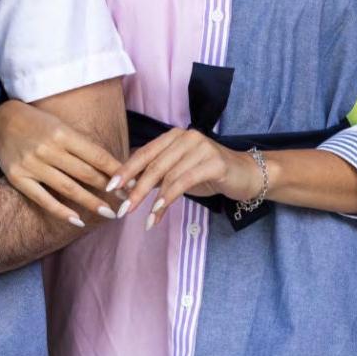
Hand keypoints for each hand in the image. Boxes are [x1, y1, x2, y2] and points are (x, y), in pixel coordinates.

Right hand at [0, 98, 123, 225]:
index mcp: (63, 133)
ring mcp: (32, 164)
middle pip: (85, 173)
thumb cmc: (37, 123)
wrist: (0, 120)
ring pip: (68, 188)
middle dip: (108, 189)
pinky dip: (61, 211)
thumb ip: (82, 145)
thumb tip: (110, 166)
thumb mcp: (61, 125)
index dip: (115, 171)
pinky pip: (43, 199)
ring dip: (91, 203)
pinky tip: (77, 221)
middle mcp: (48, 148)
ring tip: (108, 213)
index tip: (131, 183)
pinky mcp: (17, 177)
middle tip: (125, 202)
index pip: (96, 155)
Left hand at [109, 129, 264, 227]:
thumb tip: (127, 189)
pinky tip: (159, 211)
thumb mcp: (179, 173)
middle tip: (122, 209)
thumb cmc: (209, 174)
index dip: (125, 171)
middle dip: (135, 190)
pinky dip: (169, 198)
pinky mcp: (214, 162)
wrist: (246, 175)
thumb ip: (157, 176)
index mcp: (173, 136)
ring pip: (168, 175)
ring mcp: (201, 147)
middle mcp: (186, 137)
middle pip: (153, 165)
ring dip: (152, 200)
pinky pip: (184, 182)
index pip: (144, 153)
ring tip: (143, 219)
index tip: (109, 188)